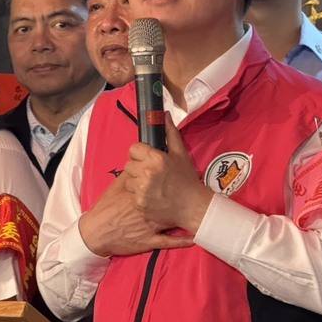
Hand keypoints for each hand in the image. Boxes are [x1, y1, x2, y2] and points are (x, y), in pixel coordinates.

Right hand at [78, 172, 192, 257]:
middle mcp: (151, 208)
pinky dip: (183, 240)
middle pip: (173, 199)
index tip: (183, 173)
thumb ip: (131, 174)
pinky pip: (170, 241)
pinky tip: (194, 237)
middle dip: (183, 194)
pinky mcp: (151, 240)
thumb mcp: (117, 187)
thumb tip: (142, 162)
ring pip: (175, 220)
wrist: (96, 232)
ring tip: (201, 211)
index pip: (163, 182)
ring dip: (188, 217)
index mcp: (143, 192)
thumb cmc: (106, 207)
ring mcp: (152, 225)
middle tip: (194, 190)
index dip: (174, 177)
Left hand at [123, 113, 213, 233]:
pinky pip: (131, 195)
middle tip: (150, 173)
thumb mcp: (181, 153)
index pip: (133, 149)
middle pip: (128, 165)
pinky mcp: (140, 203)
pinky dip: (138, 196)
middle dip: (137, 168)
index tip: (146, 159)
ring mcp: (142, 189)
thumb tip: (164, 115)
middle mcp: (147, 172)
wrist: (193, 206)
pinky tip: (151, 196)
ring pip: (128, 180)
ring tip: (151, 185)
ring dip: (136, 182)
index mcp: (156, 158)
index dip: (139, 153)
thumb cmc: (187, 179)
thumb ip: (170, 133)